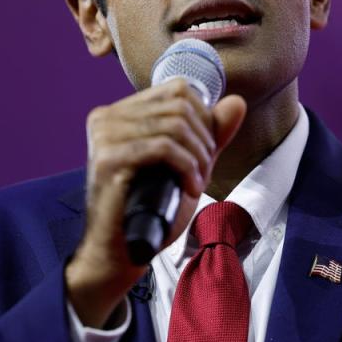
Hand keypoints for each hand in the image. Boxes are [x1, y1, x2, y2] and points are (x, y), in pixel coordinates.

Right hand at [65, 78, 245, 327]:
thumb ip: (210, 133)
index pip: (176, 88)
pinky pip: (163, 148)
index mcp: (118, 112)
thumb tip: (237, 101)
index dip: (203, 117)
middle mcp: (106, 118)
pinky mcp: (107, 160)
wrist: (121, 253)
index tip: (204, 153)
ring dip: (197, 157)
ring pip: (174, 125)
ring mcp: (104, 137)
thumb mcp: (187, 165)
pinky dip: (186, 167)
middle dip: (203, 139)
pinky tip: (190, 188)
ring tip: (197, 183)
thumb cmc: (152, 210)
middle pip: (179, 105)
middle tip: (203, 172)